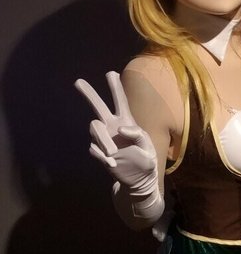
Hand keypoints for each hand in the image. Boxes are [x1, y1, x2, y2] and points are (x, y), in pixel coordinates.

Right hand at [74, 72, 156, 196]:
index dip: (116, 88)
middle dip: (89, 94)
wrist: (138, 180)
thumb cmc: (146, 159)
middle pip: (98, 107)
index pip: (120, 101)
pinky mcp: (100, 153)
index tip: (111, 72)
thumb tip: (119, 128)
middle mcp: (113, 127)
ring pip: (94, 127)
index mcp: (127, 121)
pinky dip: (102, 155)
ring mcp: (105, 139)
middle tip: (78, 81)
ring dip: (102, 139)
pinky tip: (112, 162)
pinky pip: (94, 148)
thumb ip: (137, 134)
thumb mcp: (148, 146)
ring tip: (113, 153)